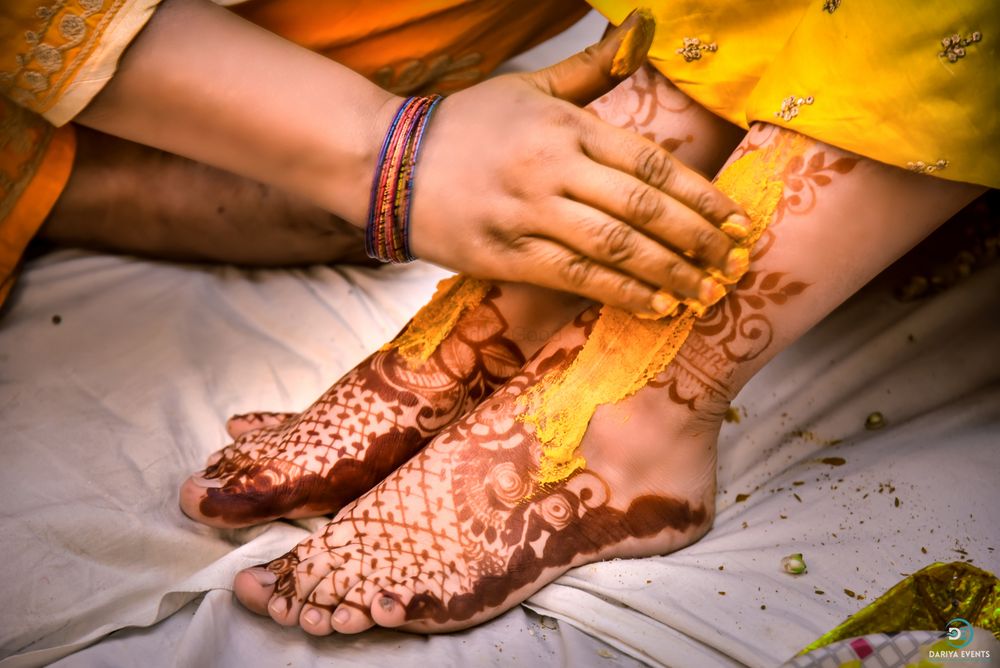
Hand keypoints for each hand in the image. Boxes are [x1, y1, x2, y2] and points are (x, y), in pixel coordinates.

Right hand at [409, 10, 747, 314]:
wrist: (389, 163)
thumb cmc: (467, 125)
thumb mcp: (530, 88)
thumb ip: (593, 68)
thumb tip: (645, 28)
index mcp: (566, 126)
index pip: (651, 163)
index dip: (701, 196)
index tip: (737, 223)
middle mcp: (552, 168)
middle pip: (642, 208)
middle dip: (697, 241)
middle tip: (735, 265)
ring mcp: (528, 214)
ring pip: (614, 248)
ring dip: (669, 274)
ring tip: (706, 293)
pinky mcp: (505, 254)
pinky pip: (574, 277)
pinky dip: (620, 294)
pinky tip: (655, 306)